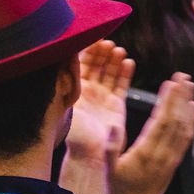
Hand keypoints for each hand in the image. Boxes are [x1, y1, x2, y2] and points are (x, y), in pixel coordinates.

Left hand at [65, 40, 134, 164]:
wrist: (91, 153)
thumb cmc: (75, 133)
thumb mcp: (65, 104)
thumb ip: (65, 82)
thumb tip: (64, 60)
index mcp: (73, 90)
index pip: (79, 65)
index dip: (87, 51)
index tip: (93, 39)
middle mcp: (88, 92)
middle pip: (96, 66)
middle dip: (102, 53)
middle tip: (108, 44)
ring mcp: (102, 97)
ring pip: (110, 73)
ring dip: (114, 60)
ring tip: (119, 51)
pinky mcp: (116, 104)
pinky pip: (122, 84)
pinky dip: (125, 72)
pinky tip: (128, 62)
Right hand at [107, 73, 193, 193]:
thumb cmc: (122, 190)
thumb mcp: (108, 172)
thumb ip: (110, 149)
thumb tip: (113, 126)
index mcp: (146, 151)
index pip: (160, 121)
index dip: (168, 101)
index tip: (171, 83)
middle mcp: (163, 151)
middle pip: (175, 119)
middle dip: (180, 96)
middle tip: (183, 75)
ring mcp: (172, 154)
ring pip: (184, 125)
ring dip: (188, 103)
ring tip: (191, 84)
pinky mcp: (177, 157)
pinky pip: (187, 136)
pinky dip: (193, 120)